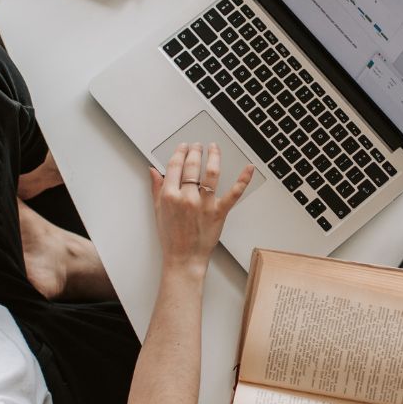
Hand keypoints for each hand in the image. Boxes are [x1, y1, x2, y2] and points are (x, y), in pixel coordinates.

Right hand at [148, 142, 253, 268]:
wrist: (184, 258)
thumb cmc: (171, 237)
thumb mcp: (158, 211)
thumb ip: (156, 188)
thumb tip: (153, 170)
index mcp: (170, 196)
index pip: (175, 166)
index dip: (180, 152)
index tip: (183, 147)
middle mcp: (187, 197)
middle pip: (192, 166)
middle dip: (195, 151)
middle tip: (198, 145)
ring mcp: (204, 204)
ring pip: (211, 173)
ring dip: (213, 156)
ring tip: (213, 148)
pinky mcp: (219, 212)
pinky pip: (234, 193)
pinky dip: (243, 179)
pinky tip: (249, 168)